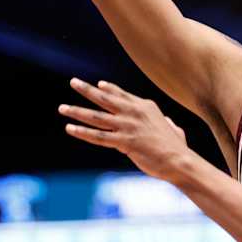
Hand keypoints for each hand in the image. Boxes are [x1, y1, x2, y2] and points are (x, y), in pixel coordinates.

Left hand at [59, 78, 189, 182]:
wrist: (179, 160)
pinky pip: (98, 136)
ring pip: (96, 117)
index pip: (123, 94)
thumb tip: (168, 122)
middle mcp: (134, 112)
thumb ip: (167, 122)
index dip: (109, 89)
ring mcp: (127, 126)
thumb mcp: (173, 128)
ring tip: (62, 108)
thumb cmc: (177, 147)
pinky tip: (70, 128)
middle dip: (87, 90)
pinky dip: (82, 132)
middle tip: (73, 82)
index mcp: (146, 106)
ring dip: (77, 111)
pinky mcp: (124, 142)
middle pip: (105, 98)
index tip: (99, 84)